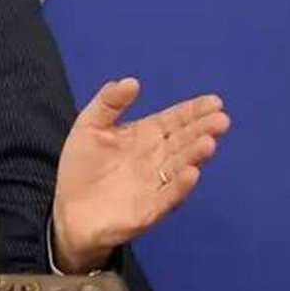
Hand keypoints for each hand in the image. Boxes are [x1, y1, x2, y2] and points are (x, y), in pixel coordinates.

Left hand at [51, 77, 230, 272]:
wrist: (68, 210)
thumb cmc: (81, 166)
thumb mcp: (89, 126)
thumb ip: (108, 103)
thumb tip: (131, 81)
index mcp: (144, 136)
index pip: (173, 121)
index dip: (192, 111)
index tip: (214, 101)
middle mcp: (156, 158)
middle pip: (183, 141)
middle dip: (202, 129)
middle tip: (221, 120)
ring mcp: (155, 184)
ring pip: (180, 166)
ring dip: (195, 155)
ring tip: (208, 142)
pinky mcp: (150, 209)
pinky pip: (168, 196)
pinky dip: (180, 186)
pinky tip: (191, 173)